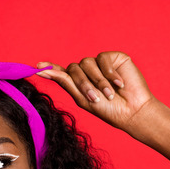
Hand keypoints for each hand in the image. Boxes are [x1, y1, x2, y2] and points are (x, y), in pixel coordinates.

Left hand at [37, 52, 154, 133]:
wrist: (133, 110)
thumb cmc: (108, 109)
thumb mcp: (83, 99)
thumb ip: (66, 83)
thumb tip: (43, 71)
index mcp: (78, 83)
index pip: (61, 73)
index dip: (50, 69)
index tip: (37, 67)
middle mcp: (87, 72)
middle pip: (74, 69)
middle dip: (83, 84)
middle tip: (95, 98)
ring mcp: (100, 64)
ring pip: (87, 63)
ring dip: (98, 81)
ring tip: (109, 94)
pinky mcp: (113, 58)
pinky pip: (103, 59)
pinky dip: (109, 73)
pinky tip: (119, 83)